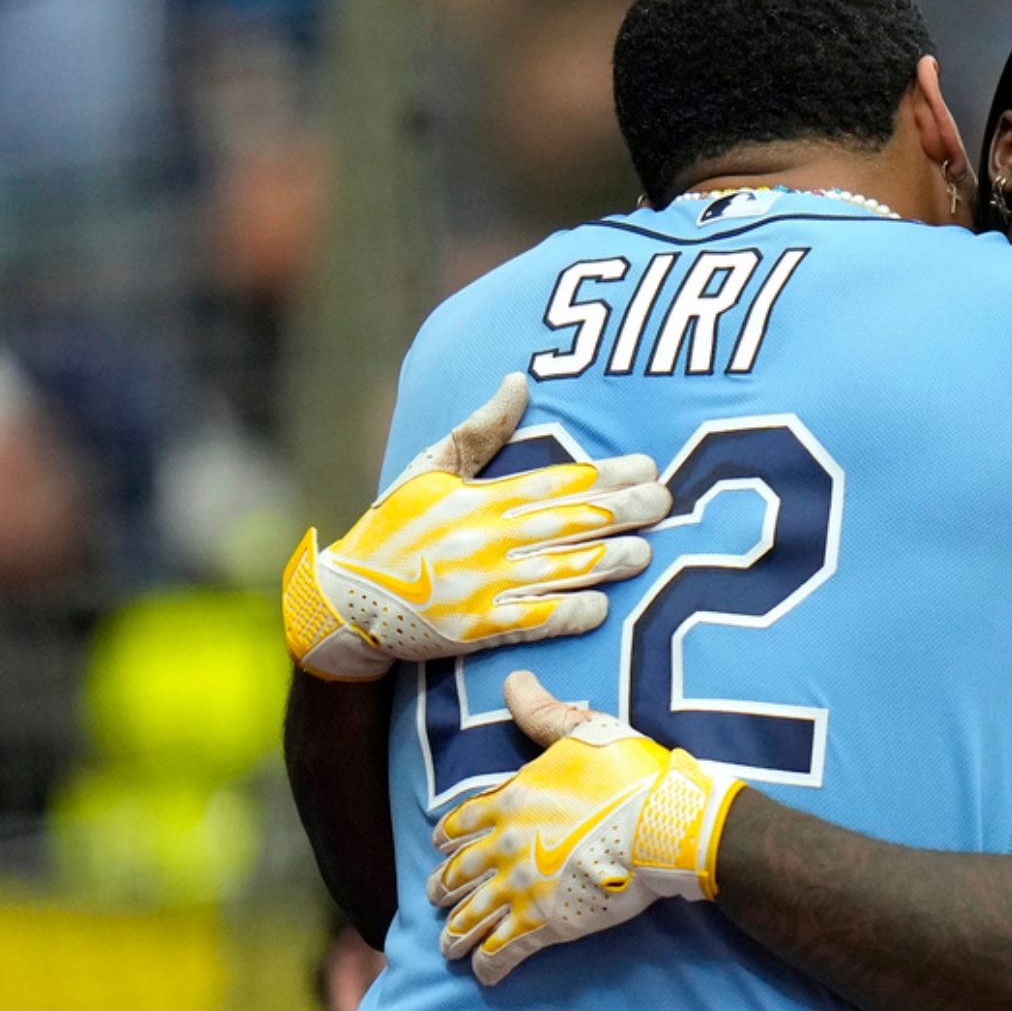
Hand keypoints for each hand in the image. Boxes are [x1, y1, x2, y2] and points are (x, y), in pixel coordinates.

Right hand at [281, 374, 671, 679]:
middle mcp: (487, 539)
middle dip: (624, 512)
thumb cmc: (392, 529)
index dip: (606, 475)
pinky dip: (569, 612)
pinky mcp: (477, 630)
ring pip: (562, 569)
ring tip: (649, 552)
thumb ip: (479, 428)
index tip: (647, 466)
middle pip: (569, 523)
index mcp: (480, 499)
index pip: (556, 483)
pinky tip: (603, 606)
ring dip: (609, 561)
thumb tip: (521, 380)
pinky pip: (534, 620)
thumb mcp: (427, 468)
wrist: (346, 601)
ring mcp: (484, 586)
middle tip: (666, 501)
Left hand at [426, 671, 741, 985]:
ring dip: (455, 935)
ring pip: (470, 919)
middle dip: (442, 890)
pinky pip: (503, 952)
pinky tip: (486, 973)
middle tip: (439, 900)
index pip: (457, 825)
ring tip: (449, 947)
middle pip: (455, 876)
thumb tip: (513, 681)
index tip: (441, 850)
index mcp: (509, 800)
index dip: (446, 840)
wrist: (666, 822)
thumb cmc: (631, 773)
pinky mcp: (545, 924)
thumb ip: (543, 713)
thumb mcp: (586, 731)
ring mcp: (521, 889)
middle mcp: (504, 847)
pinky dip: (490, 966)